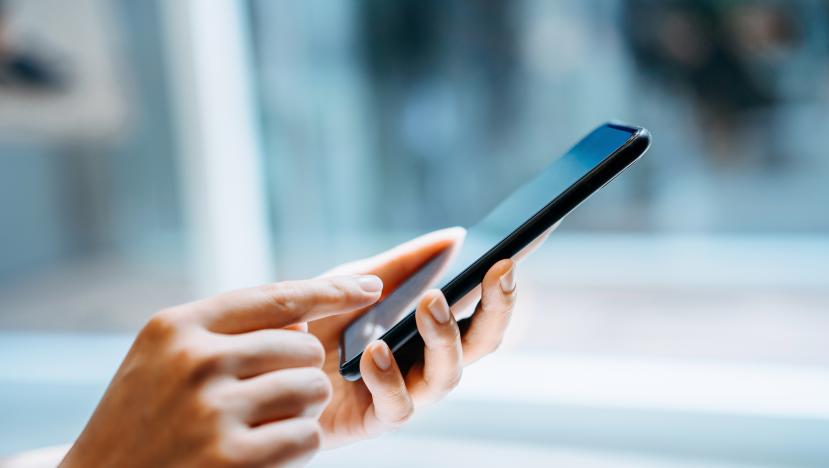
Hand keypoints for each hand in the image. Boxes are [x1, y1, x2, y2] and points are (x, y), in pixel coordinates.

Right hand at [60, 275, 384, 467]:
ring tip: (264, 425)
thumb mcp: (163, 358)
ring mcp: (211, 411)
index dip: (331, 292)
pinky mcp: (231, 460)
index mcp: (178, 327)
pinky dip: (296, 447)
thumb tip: (304, 318)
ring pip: (311, 390)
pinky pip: (305, 437)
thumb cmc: (139, 420)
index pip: (277, 297)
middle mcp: (194, 360)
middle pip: (302, 348)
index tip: (370, 287)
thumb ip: (226, 331)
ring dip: (302, 412)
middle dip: (302, 373)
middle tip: (273, 396)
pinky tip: (263, 455)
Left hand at [310, 226, 553, 446]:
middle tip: (498, 273)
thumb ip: (402, 264)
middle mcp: (424, 362)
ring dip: (445, 338)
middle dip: (497, 309)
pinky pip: (399, 407)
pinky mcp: (373, 421)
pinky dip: (391, 378)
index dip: (502, 288)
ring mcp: (404, 392)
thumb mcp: (354, 282)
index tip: (512, 257)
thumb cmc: (314, 323)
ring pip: (448, 377)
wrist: (262, 361)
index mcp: (427, 329)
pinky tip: (375, 352)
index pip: (479, 310)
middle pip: (481, 345)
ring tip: (430, 302)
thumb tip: (455, 236)